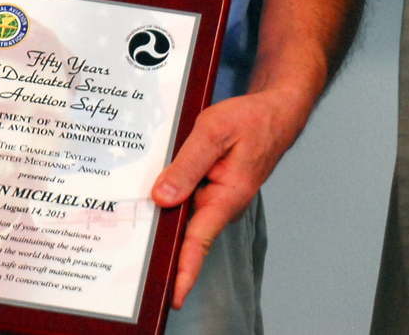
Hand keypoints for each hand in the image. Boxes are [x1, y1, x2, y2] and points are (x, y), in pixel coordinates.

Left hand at [151, 85, 310, 308]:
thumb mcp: (214, 131)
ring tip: (143, 209)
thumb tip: (162, 197)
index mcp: (226, 197)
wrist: (275, 112)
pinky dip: (172, 190)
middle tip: (133, 252)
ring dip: (164, 207)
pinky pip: (186, 196)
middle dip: (160, 241)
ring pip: (181, 210)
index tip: (173, 297)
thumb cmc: (252, 120)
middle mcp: (221, 204)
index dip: (185, 272)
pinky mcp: (211, 188)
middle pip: (182, 230)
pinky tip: (161, 180)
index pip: (199, 242)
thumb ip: (186, 164)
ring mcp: (216, 198)